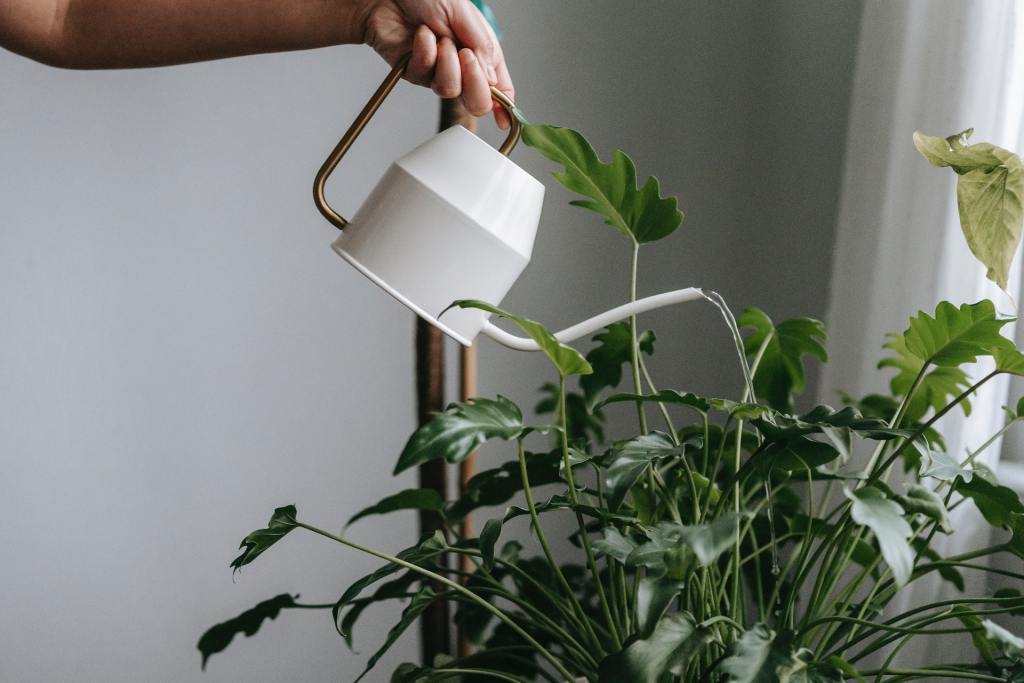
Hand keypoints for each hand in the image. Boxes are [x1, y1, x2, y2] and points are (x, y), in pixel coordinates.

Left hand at [358, 0, 513, 128]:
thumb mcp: (464, 14)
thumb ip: (482, 48)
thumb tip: (492, 81)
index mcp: (481, 51)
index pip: (500, 87)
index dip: (505, 106)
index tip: (506, 121)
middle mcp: (461, 65)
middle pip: (477, 100)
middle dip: (475, 82)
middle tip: (466, 57)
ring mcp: (437, 71)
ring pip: (450, 90)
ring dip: (446, 62)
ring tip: (440, 38)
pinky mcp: (415, 72)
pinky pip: (425, 77)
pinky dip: (425, 52)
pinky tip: (422, 34)